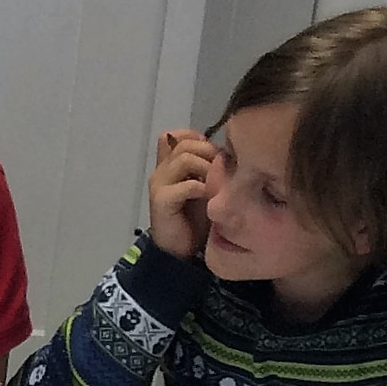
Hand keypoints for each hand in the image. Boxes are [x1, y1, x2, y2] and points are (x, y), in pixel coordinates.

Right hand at [149, 128, 215, 258]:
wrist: (182, 250)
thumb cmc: (196, 217)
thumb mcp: (206, 184)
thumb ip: (208, 165)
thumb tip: (227, 149)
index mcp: (169, 164)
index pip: (176, 135)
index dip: (196, 138)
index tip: (212, 154)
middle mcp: (161, 171)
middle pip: (185, 143)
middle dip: (208, 152)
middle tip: (220, 170)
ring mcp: (159, 185)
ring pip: (185, 159)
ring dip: (206, 169)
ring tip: (215, 185)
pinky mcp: (161, 201)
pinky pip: (186, 185)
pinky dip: (202, 189)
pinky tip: (209, 199)